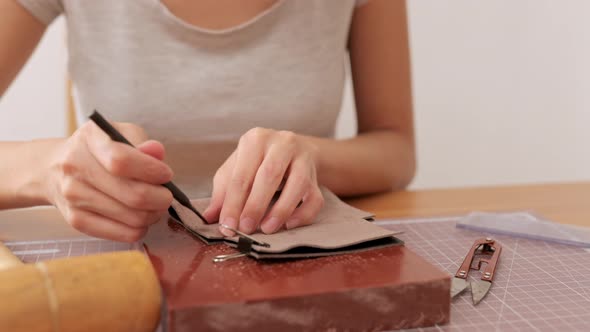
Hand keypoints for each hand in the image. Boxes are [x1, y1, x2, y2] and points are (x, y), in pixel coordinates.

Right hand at [42, 121, 173, 241]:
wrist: (55, 169)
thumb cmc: (99, 150)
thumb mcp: (120, 133)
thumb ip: (142, 142)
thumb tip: (157, 153)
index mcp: (90, 139)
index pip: (122, 161)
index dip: (151, 170)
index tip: (166, 174)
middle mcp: (75, 167)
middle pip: (132, 195)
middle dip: (161, 198)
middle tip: (167, 195)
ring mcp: (74, 197)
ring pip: (132, 217)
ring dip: (153, 214)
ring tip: (155, 205)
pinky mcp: (76, 221)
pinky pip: (123, 234)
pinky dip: (140, 228)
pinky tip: (140, 217)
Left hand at [203, 128, 323, 235]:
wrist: (294, 149)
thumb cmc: (259, 160)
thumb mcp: (236, 168)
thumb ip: (223, 191)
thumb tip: (210, 217)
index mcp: (255, 139)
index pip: (241, 174)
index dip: (233, 203)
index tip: (227, 225)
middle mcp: (281, 143)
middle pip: (269, 175)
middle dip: (256, 205)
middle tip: (245, 228)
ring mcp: (303, 157)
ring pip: (298, 184)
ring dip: (281, 210)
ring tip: (267, 229)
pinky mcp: (316, 175)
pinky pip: (315, 197)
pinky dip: (303, 214)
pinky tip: (289, 224)